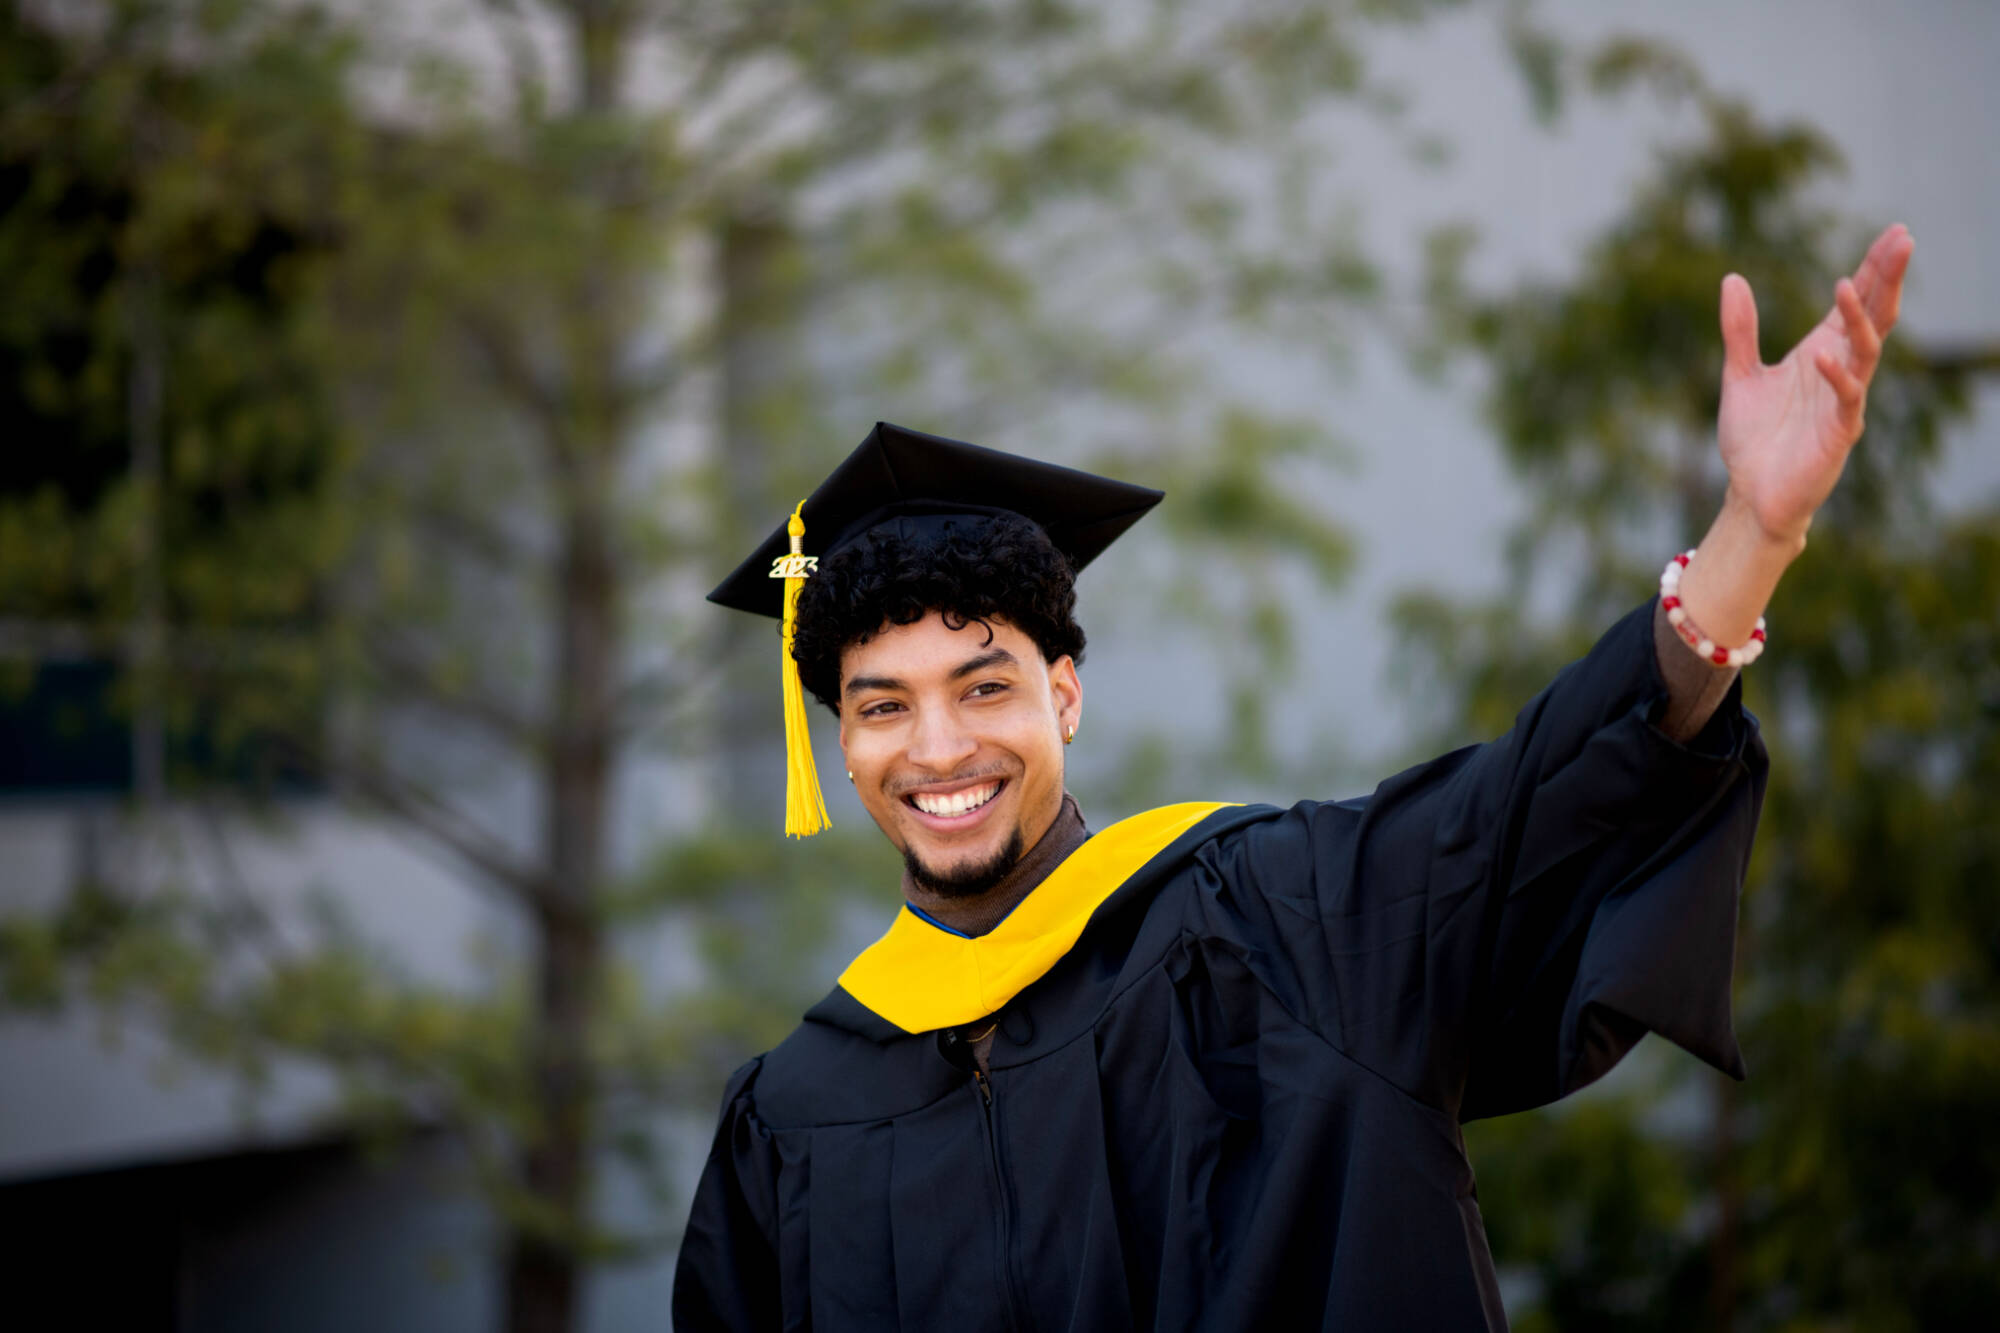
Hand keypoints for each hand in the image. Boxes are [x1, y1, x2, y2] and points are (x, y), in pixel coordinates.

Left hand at [1715, 223, 1913, 547]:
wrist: (1751, 495)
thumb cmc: (1752, 440)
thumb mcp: (1739, 375)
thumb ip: (1739, 330)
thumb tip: (1732, 279)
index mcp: (1820, 353)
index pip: (1855, 303)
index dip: (1873, 269)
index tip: (1893, 233)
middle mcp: (1839, 370)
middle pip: (1874, 316)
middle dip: (1887, 279)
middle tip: (1902, 240)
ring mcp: (1843, 400)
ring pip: (1866, 350)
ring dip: (1861, 318)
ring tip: (1849, 284)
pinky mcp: (1839, 432)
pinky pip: (1846, 398)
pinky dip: (1836, 376)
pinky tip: (1822, 355)